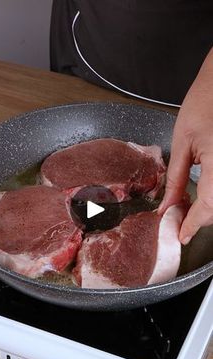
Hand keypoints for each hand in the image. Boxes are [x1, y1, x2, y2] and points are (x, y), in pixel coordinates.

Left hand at [158, 48, 212, 244]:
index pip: (208, 207)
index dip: (193, 225)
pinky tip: (201, 196)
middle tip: (179, 222)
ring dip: (208, 210)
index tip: (181, 236)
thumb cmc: (203, 104)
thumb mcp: (182, 143)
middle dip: (199, 220)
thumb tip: (168, 205)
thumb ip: (176, 179)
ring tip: (186, 211)